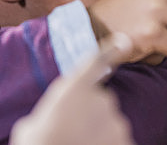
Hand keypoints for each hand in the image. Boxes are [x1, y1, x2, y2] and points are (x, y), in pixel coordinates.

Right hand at [10, 34, 134, 144]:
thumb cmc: (38, 144)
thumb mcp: (33, 123)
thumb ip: (52, 109)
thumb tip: (51, 117)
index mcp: (76, 88)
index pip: (97, 62)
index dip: (111, 50)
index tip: (123, 42)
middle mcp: (101, 98)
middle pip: (101, 100)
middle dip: (90, 112)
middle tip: (72, 129)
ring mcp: (116, 119)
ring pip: (109, 121)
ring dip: (98, 130)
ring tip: (78, 142)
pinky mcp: (124, 139)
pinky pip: (117, 138)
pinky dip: (107, 143)